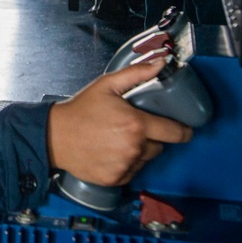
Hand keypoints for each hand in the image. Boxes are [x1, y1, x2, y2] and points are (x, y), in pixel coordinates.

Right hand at [47, 60, 192, 185]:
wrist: (55, 136)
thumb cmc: (80, 110)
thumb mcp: (107, 85)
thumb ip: (137, 74)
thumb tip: (160, 63)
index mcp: (135, 124)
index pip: (174, 132)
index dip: (183, 131)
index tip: (186, 130)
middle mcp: (133, 148)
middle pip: (159, 146)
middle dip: (151, 137)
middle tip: (133, 128)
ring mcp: (124, 166)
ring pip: (145, 159)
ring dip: (139, 151)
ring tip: (118, 139)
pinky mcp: (115, 179)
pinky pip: (132, 172)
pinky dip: (126, 164)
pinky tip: (111, 152)